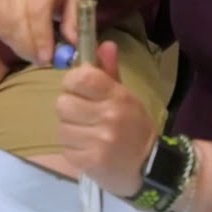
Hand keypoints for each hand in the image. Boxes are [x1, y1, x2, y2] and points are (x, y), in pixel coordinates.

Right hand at [0, 0, 82, 65]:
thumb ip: (74, 18)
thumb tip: (74, 44)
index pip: (37, 9)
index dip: (40, 36)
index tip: (46, 58)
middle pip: (17, 20)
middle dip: (28, 46)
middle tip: (40, 61)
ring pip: (3, 25)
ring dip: (18, 45)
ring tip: (32, 53)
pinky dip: (6, 38)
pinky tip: (18, 41)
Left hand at [55, 41, 157, 196]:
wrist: (149, 168)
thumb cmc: (134, 128)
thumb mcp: (126, 97)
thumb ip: (110, 72)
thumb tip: (104, 44)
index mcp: (118, 96)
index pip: (81, 77)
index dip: (72, 81)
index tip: (78, 89)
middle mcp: (109, 116)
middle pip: (63, 103)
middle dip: (70, 109)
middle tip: (85, 116)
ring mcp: (99, 141)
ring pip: (62, 127)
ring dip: (71, 130)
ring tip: (88, 135)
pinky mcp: (90, 162)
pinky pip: (65, 148)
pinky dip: (73, 149)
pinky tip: (88, 149)